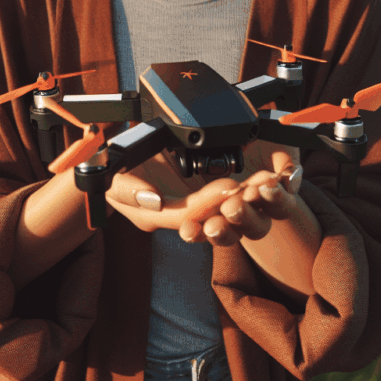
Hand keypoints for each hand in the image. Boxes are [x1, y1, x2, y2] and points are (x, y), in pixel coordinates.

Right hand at [105, 139, 301, 241]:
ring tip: (269, 181)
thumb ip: (129, 191)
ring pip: (229, 209)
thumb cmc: (113, 174)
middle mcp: (181, 215)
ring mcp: (194, 204)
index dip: (208, 203)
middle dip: (238, 203)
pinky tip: (269, 176)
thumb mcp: (111, 181)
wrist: (118, 163)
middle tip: (259, 186)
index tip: (228, 186)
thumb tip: (153, 201)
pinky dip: (251, 187)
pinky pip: (232, 195)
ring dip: (250, 196)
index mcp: (159, 217)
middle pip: (215, 216)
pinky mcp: (206, 191)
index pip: (189, 216)